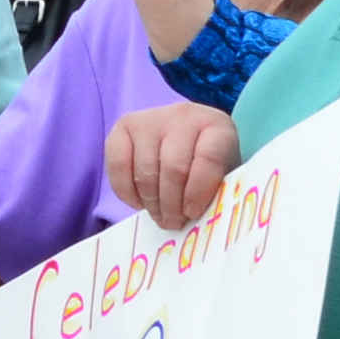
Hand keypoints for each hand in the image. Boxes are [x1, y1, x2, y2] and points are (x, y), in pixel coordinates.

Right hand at [107, 100, 242, 229]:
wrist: (186, 137)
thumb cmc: (206, 163)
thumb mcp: (222, 175)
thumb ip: (214, 193)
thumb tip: (195, 220)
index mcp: (216, 126)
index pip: (209, 158)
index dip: (199, 192)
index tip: (194, 213)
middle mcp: (183, 115)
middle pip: (174, 168)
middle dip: (172, 205)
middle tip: (174, 223)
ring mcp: (151, 118)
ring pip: (145, 172)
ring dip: (152, 203)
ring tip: (161, 216)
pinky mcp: (124, 126)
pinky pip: (118, 166)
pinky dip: (127, 192)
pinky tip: (140, 201)